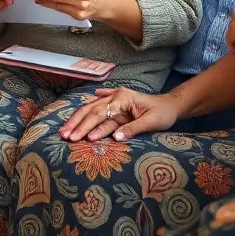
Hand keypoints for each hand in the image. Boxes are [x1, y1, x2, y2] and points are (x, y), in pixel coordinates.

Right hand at [59, 87, 180, 141]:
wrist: (171, 106)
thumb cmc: (163, 114)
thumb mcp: (151, 122)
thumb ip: (133, 129)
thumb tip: (115, 138)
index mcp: (123, 98)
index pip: (99, 113)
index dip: (85, 125)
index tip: (74, 137)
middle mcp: (116, 97)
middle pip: (91, 110)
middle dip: (76, 123)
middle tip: (64, 135)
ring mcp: (115, 101)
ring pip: (92, 111)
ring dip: (79, 121)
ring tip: (66, 132)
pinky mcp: (116, 107)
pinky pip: (99, 111)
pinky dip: (88, 113)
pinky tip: (80, 114)